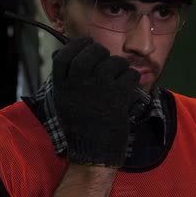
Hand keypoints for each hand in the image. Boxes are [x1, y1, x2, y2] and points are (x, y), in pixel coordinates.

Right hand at [52, 37, 139, 167]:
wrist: (94, 152)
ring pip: (115, 62)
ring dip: (120, 66)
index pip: (65, 54)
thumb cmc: (81, 128)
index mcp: (63, 86)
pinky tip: (129, 86)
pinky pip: (130, 75)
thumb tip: (63, 51)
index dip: (78, 45)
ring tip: (120, 77)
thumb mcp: (64, 101)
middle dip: (102, 52)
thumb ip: (65, 78)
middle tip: (106, 59)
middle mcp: (79, 84)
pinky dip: (132, 78)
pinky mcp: (118, 96)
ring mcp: (99, 89)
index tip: (87, 44)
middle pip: (92, 53)